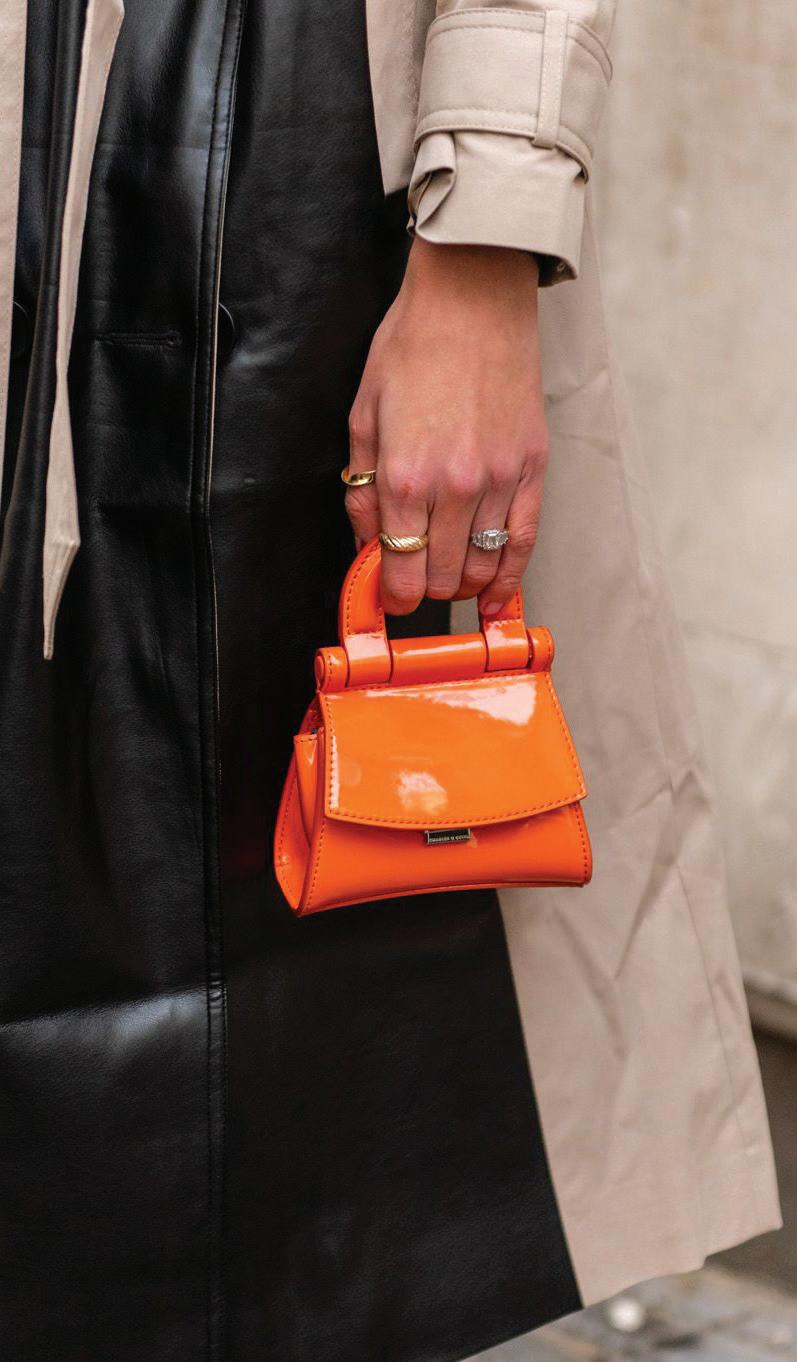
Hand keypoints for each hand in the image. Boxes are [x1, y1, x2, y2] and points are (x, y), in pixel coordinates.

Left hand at [345, 236, 547, 615]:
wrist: (473, 296)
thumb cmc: (412, 345)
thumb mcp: (363, 415)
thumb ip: (364, 488)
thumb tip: (368, 544)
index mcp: (405, 475)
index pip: (399, 570)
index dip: (390, 594)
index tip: (387, 595)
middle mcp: (454, 487)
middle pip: (441, 577)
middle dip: (422, 588)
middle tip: (413, 580)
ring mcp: (500, 480)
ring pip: (483, 567)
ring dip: (462, 583)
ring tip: (448, 576)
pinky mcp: (533, 468)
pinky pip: (523, 542)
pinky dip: (509, 578)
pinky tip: (496, 596)